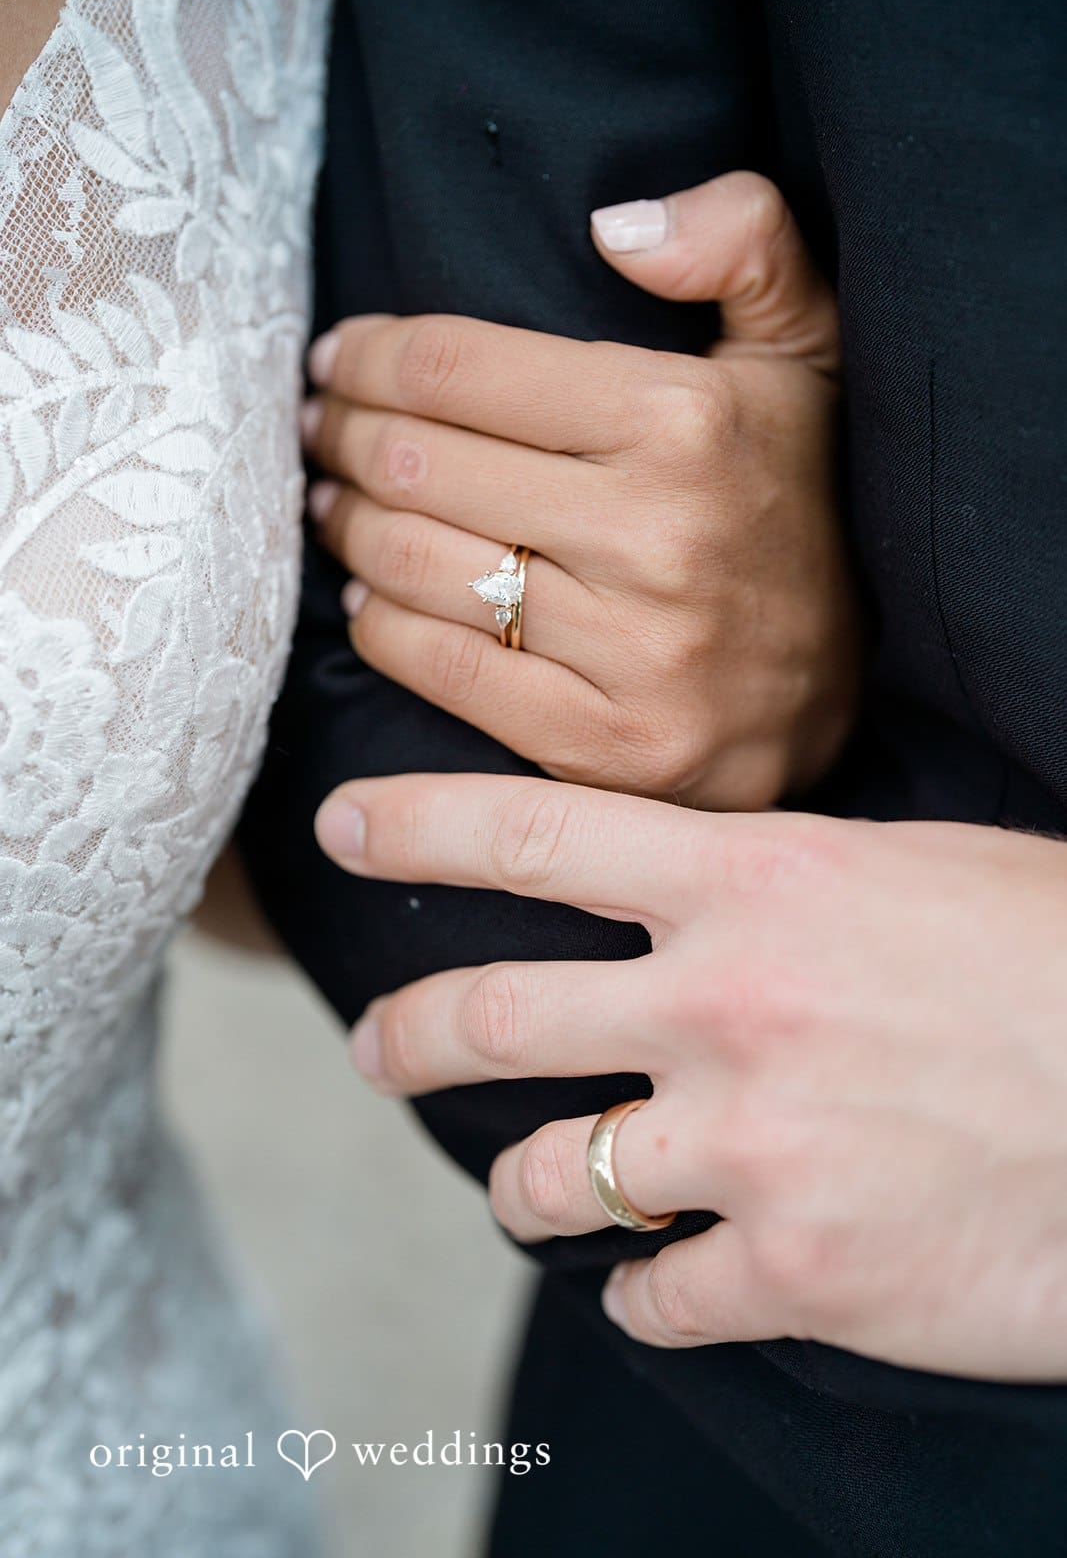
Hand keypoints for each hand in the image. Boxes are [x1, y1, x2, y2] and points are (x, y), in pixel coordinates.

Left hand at [300, 173, 860, 809]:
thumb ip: (746, 243)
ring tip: (331, 504)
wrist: (838, 697)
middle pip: (418, 463)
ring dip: (345, 526)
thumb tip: (613, 224)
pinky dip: (376, 626)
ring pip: (413, 565)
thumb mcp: (807, 352)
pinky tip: (366, 597)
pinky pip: (438, 667)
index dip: (368, 356)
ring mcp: (632, 650)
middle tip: (320, 431)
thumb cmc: (797, 509)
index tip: (334, 361)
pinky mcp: (605, 742)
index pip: (459, 367)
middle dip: (341, 436)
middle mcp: (656, 533)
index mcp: (683, 420)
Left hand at [315, 772, 1066, 1381]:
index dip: (418, 823)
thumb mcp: (914, 876)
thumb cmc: (1061, 966)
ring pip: (552, 1177)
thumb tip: (693, 905)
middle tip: (377, 1045)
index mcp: (759, 883)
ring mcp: (751, 1148)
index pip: (537, 834)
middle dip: (410, 1033)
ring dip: (527, 1185)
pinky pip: (654, 1299)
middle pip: (495, 1014)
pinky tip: (673, 1287)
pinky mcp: (796, 1276)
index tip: (344, 826)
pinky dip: (646, 1296)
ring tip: (536, 1191)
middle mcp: (726, 1008)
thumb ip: (780, 889)